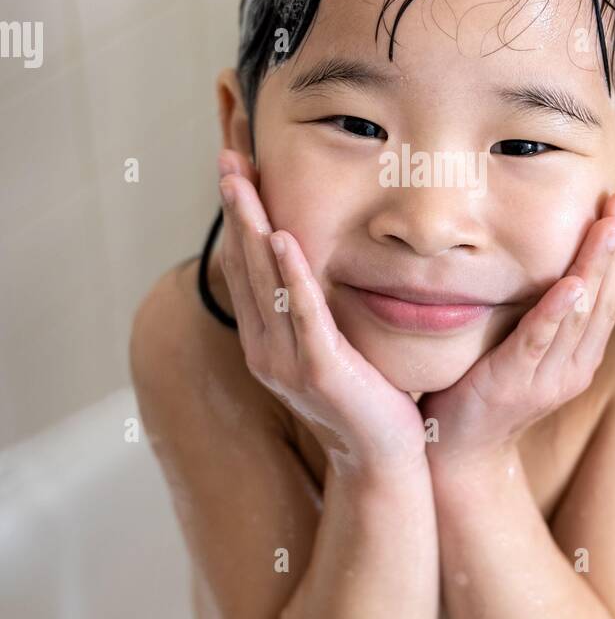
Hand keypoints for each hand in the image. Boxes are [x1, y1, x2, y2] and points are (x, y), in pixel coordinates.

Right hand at [216, 148, 427, 471]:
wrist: (382, 460)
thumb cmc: (365, 399)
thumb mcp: (330, 346)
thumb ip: (313, 310)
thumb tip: (311, 264)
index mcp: (265, 340)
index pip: (245, 266)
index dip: (238, 216)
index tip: (235, 169)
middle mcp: (265, 348)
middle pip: (246, 265)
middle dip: (238, 209)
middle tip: (228, 158)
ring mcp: (287, 361)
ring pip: (265, 281)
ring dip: (253, 227)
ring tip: (242, 183)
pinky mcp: (319, 370)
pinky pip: (303, 313)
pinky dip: (291, 274)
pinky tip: (283, 238)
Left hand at [418, 188, 614, 461]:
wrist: (461, 451)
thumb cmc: (491, 391)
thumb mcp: (540, 348)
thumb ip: (575, 316)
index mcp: (585, 351)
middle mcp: (576, 362)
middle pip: (607, 292)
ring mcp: (549, 375)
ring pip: (582, 310)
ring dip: (597, 264)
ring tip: (613, 223)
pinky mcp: (516, 381)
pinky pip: (540, 340)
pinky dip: (558, 311)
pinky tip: (571, 284)